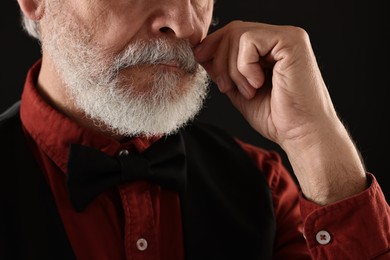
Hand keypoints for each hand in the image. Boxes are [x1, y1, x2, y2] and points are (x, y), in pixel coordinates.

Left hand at [194, 21, 366, 203]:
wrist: (300, 134)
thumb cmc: (276, 117)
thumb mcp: (239, 90)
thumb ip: (223, 69)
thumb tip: (202, 51)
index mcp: (270, 48)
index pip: (233, 33)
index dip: (213, 46)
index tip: (201, 61)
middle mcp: (280, 38)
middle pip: (233, 31)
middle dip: (220, 60)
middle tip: (226, 86)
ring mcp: (287, 37)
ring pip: (238, 35)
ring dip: (233, 68)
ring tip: (248, 90)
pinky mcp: (291, 41)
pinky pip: (249, 41)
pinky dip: (245, 66)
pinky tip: (258, 83)